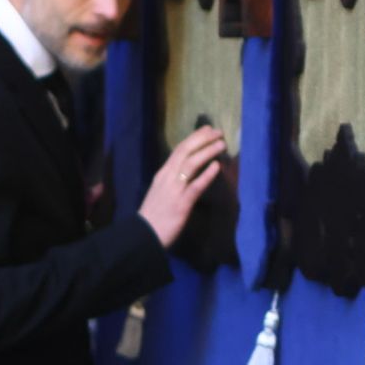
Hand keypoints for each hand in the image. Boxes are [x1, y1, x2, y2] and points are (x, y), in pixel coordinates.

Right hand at [138, 127, 225, 247]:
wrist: (143, 234)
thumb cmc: (154, 215)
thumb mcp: (163, 192)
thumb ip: (175, 181)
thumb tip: (190, 172)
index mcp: (163, 174)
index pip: (179, 150)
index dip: (194, 138)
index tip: (207, 130)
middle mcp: (167, 177)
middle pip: (185, 152)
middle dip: (202, 139)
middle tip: (218, 132)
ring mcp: (174, 189)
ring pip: (191, 164)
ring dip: (207, 152)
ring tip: (222, 144)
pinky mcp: (181, 203)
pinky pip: (195, 186)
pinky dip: (206, 175)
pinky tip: (217, 167)